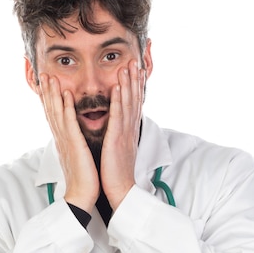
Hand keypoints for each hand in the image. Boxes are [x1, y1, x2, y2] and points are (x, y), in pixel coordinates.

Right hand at [39, 73, 99, 212]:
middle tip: (43, 75)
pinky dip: (67, 107)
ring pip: (57, 112)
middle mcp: (61, 138)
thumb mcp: (77, 156)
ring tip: (50, 77)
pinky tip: (66, 95)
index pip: (54, 116)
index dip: (49, 100)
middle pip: (51, 110)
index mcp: (63, 141)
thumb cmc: (83, 178)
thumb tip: (74, 137)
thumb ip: (74, 143)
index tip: (46, 85)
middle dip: (47, 92)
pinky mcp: (73, 145)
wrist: (81, 196)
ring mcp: (65, 141)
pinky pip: (69, 122)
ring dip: (53, 94)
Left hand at [100, 60, 144, 209]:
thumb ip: (119, 135)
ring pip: (128, 104)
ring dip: (128, 84)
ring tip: (128, 66)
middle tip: (136, 61)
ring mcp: (125, 134)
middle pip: (134, 100)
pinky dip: (119, 101)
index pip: (133, 105)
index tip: (137, 71)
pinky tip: (118, 87)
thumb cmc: (116, 173)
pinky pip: (118, 117)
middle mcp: (129, 130)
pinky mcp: (117, 140)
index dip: (136, 87)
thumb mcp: (119, 150)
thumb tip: (117, 127)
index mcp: (129, 132)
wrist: (120, 191)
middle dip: (135, 80)